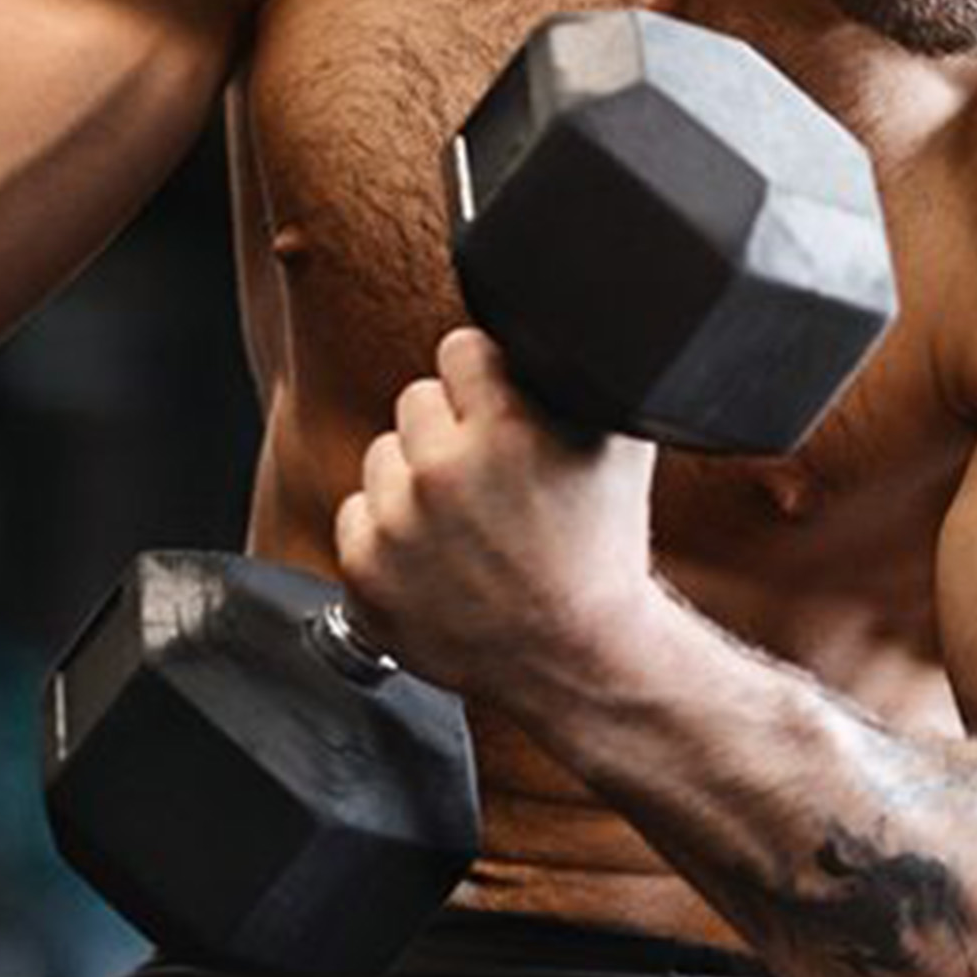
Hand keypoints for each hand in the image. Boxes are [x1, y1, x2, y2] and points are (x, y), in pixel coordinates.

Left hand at [333, 327, 657, 710]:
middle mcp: (442, 471)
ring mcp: (398, 526)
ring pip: (383, 457)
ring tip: (468, 523)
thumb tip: (562, 320)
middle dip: (450, 428)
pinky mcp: (365, 573)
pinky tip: (439, 558)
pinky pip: (356, 516)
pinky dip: (388, 534)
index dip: (484, 377)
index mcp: (505, 428)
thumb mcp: (620, 443)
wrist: (580, 657)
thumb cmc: (604, 548)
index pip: (459, 349)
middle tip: (491, 475)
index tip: (500, 408)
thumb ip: (582, 373)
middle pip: (416, 399)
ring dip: (414, 479)